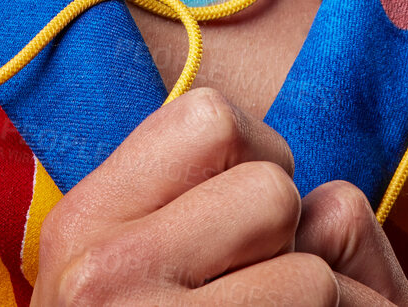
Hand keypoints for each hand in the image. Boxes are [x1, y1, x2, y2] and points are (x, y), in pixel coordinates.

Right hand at [31, 88, 407, 303]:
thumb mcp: (121, 275)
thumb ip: (172, 202)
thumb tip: (253, 138)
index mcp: (80, 227)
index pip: (210, 119)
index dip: (254, 159)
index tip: (241, 222)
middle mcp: (101, 276)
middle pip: (274, 190)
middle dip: (293, 238)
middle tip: (260, 293)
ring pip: (315, 268)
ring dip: (325, 304)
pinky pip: (327, 304)